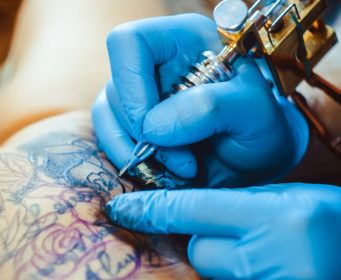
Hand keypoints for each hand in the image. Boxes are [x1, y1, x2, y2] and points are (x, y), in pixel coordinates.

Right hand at [91, 13, 308, 186]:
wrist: (255, 158)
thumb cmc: (261, 128)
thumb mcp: (256, 113)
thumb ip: (212, 108)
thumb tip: (153, 126)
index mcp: (183, 40)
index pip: (130, 43)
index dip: (132, 84)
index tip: (153, 127)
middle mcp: (154, 63)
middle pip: (116, 87)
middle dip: (144, 133)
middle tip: (183, 161)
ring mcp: (139, 93)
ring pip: (106, 114)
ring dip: (134, 151)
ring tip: (178, 169)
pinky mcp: (131, 123)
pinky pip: (109, 138)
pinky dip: (129, 160)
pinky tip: (161, 171)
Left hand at [105, 183, 340, 278]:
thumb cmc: (336, 225)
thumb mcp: (292, 201)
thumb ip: (239, 204)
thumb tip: (191, 208)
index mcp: (278, 217)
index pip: (190, 209)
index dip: (149, 209)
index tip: (120, 209)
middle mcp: (269, 257)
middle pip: (198, 247)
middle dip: (207, 238)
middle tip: (242, 235)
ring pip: (211, 269)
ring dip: (224, 261)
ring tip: (262, 254)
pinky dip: (236, 273)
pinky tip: (262, 265)